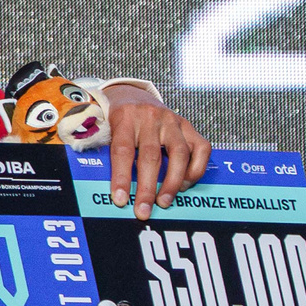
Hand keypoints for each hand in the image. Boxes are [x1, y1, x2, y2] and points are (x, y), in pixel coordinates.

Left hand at [102, 88, 209, 220]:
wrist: (132, 95)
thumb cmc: (116, 120)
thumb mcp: (104, 129)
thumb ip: (105, 152)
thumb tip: (106, 183)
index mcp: (124, 118)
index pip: (123, 151)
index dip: (122, 177)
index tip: (120, 200)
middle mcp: (150, 118)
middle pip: (151, 156)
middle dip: (147, 188)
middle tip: (143, 210)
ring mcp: (172, 121)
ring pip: (179, 153)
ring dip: (173, 182)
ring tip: (164, 202)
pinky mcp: (188, 126)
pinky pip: (201, 148)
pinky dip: (195, 169)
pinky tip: (185, 185)